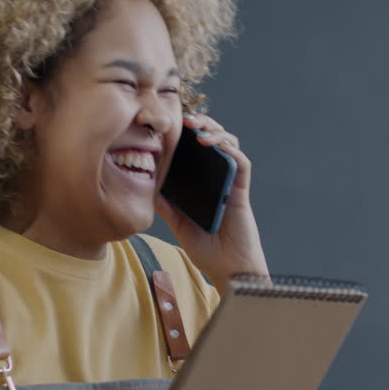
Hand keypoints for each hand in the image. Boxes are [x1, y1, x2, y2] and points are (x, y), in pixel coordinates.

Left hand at [155, 113, 268, 292]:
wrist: (227, 270)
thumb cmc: (207, 250)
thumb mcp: (178, 223)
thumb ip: (166, 204)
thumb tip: (146, 184)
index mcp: (205, 183)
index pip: (198, 150)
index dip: (188, 134)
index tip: (170, 125)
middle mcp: (220, 179)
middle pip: (215, 140)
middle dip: (202, 123)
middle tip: (185, 119)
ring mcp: (232, 183)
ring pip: (230, 144)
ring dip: (215, 131)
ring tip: (197, 130)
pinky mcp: (242, 191)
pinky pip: (241, 163)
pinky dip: (229, 149)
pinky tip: (213, 144)